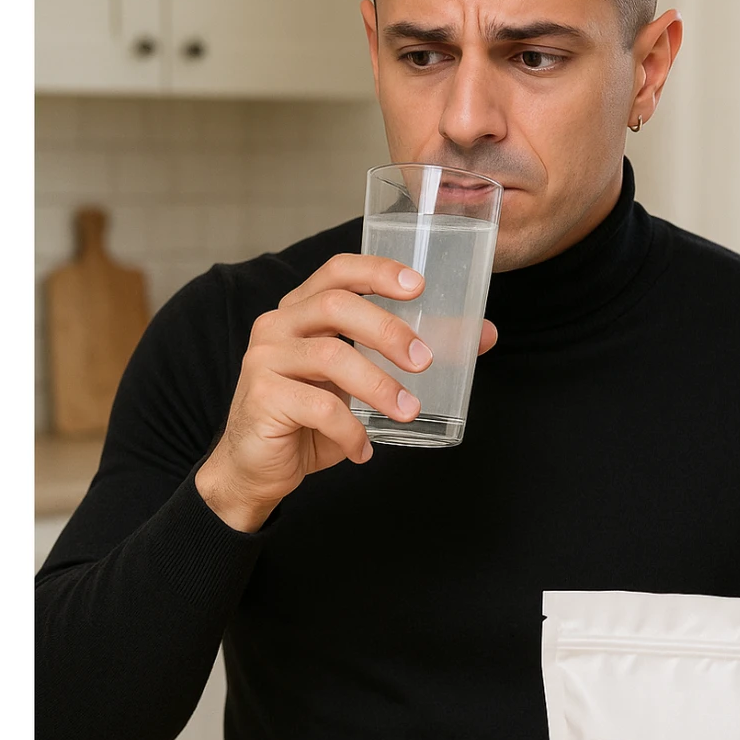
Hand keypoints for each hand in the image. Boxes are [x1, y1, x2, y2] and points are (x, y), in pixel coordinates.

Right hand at [195, 252, 497, 531]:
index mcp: (301, 310)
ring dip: (379, 386)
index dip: (378, 271)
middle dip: (388, 330)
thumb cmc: (310, 419)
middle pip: (336, 306)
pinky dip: (351, 430)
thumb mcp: (361, 382)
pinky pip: (319, 407)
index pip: (338, 271)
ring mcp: (264, 359)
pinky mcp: (262, 397)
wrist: (256, 469)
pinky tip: (363, 450)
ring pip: (331, 356)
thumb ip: (408, 355)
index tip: (419, 286)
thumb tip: (483, 336)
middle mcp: (277, 325)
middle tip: (425, 361)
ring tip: (408, 411)